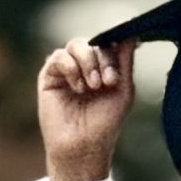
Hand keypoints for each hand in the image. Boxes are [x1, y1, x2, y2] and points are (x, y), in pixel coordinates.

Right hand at [38, 37, 134, 180]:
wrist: (83, 146)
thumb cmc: (105, 124)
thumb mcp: (122, 92)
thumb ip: (125, 63)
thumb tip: (131, 34)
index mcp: (103, 69)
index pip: (108, 46)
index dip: (113, 55)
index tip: (115, 78)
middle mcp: (85, 66)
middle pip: (93, 43)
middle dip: (102, 60)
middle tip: (106, 83)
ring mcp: (67, 70)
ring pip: (76, 45)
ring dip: (87, 62)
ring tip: (92, 86)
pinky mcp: (49, 75)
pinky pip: (59, 56)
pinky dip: (71, 68)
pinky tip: (78, 88)